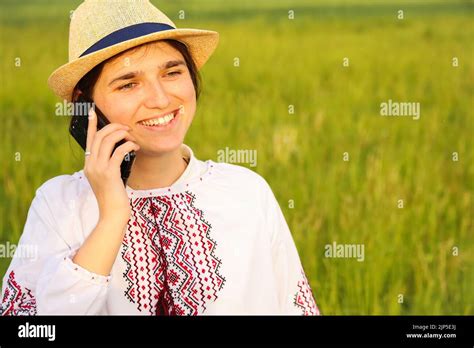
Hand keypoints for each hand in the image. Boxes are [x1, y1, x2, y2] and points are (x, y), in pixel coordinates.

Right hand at [83, 107, 138, 224]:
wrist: (112, 214)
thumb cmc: (113, 197)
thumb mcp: (107, 179)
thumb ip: (108, 165)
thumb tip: (118, 151)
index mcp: (88, 165)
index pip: (89, 140)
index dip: (91, 125)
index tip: (92, 112)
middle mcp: (91, 165)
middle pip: (98, 136)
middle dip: (113, 127)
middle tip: (126, 127)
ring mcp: (98, 169)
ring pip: (107, 141)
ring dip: (122, 134)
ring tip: (132, 136)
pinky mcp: (109, 173)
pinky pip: (119, 152)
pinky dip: (128, 146)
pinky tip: (136, 147)